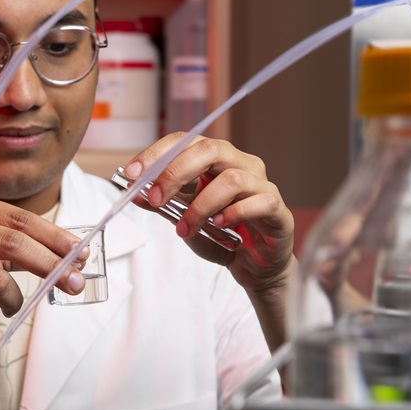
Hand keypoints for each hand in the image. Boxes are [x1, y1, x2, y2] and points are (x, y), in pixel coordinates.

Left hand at [122, 133, 294, 296]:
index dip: (157, 154)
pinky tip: (219, 225)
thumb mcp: (184, 219)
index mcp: (216, 160)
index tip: (133, 173)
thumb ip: (164, 205)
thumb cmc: (224, 236)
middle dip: (176, 172)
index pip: (185, 142)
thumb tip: (135, 193)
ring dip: (201, 205)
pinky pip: (258, 202)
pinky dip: (234, 213)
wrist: (255, 267)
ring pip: (232, 179)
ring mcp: (262, 184)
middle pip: (209, 150)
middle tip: (157, 198)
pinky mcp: (277, 208)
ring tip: (185, 228)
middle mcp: (241, 164)